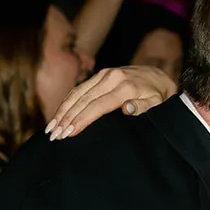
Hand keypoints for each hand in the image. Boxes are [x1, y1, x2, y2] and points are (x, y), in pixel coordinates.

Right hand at [46, 66, 177, 139]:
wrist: (159, 75)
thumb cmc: (158, 96)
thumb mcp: (157, 104)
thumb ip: (143, 107)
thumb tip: (127, 108)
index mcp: (125, 87)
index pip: (97, 106)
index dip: (81, 120)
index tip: (68, 133)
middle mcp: (111, 78)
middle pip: (83, 100)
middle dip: (66, 118)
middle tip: (54, 135)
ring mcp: (104, 74)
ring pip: (77, 93)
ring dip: (62, 110)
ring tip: (50, 128)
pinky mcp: (100, 74)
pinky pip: (80, 88)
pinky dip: (67, 101)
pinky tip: (58, 114)